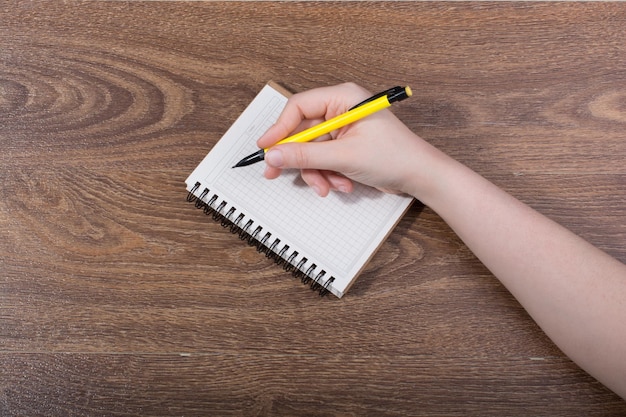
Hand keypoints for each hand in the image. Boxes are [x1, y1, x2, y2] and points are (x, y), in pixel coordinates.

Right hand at [257, 83, 441, 197]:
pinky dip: (328, 174)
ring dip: (316, 172)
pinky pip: (323, 159)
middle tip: (276, 174)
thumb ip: (305, 155)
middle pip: (302, 132)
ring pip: (311, 150)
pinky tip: (342, 184)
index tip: (265, 148)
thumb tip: (274, 155)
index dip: (279, 129)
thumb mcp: (344, 157)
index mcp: (343, 98)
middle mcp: (341, 110)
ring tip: (329, 186)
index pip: (299, 108)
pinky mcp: (346, 146)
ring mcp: (344, 129)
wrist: (420, 176)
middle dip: (299, 159)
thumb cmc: (395, 156)